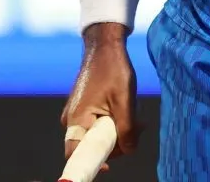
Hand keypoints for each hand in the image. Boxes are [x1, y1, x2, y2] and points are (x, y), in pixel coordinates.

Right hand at [61, 23, 141, 168]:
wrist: (105, 44)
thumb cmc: (113, 69)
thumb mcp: (125, 101)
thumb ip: (126, 129)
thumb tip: (129, 150)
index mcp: (77, 120)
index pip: (78, 155)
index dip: (94, 163)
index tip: (111, 165)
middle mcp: (72, 119)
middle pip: (92, 146)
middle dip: (116, 143)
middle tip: (137, 130)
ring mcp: (77, 112)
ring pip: (97, 134)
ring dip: (117, 131)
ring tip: (137, 118)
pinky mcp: (83, 106)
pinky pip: (97, 123)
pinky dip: (112, 121)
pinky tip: (128, 110)